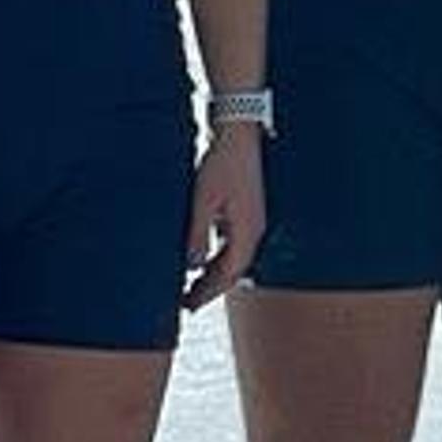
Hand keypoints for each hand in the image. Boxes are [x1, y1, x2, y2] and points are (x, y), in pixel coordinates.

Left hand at [185, 126, 267, 310]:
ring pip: (235, 260)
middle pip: (234, 271)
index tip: (189, 306)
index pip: (229, 274)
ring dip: (214, 276)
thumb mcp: (203, 201)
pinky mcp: (247, 213)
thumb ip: (198, 235)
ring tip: (192, 287)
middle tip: (187, 304)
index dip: (208, 292)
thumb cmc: (221, 165)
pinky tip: (203, 261)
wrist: (239, 136)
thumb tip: (192, 267)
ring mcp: (253, 222)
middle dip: (211, 289)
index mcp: (247, 231)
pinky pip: (234, 246)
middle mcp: (255, 230)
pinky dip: (219, 259)